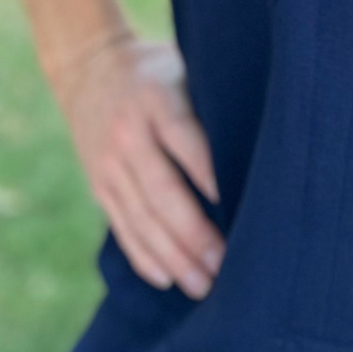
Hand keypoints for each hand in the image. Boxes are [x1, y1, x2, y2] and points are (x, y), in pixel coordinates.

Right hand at [52, 32, 224, 299]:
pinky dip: (144, 255)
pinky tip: (167, 278)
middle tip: (224, 266)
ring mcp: (108, 162)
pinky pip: (121, 225)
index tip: (236, 206)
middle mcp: (128, 133)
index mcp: (156, 98)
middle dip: (193, 234)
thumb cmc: (158, 70)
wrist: (87, 66)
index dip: (207, 173)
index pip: (183, 139)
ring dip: (172, 256)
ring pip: (141, 217)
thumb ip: (209, 100)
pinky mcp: (98, 184)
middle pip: (161, 191)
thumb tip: (265, 140)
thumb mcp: (184, 66)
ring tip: (202, 285)